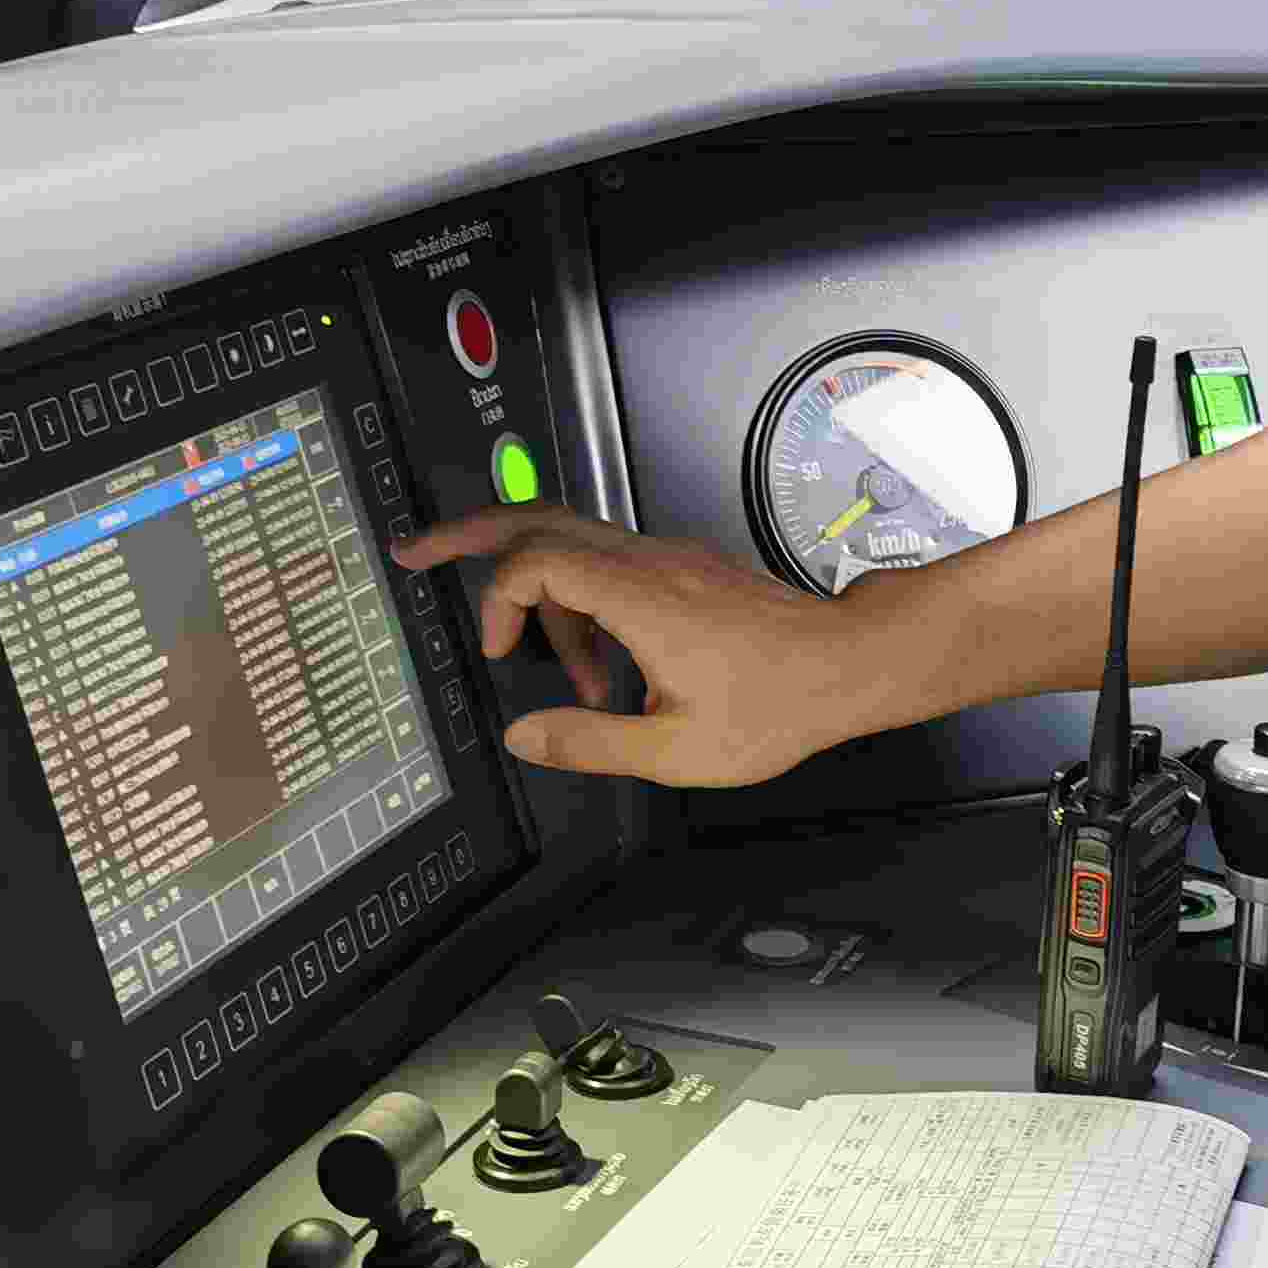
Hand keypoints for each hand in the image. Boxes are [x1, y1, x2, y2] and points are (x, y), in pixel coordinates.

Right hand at [386, 508, 898, 789]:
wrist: (850, 663)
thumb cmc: (780, 702)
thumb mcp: (676, 748)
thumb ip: (590, 741)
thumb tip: (524, 736)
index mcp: (641, 596)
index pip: (537, 560)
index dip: (500, 601)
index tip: (502, 653)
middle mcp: (651, 563)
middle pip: (541, 519)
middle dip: (470, 534)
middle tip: (417, 551)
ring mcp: (669, 559)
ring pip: (576, 549)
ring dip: (550, 606)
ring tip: (575, 686)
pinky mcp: (684, 570)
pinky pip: (612, 569)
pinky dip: (588, 609)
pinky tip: (610, 672)